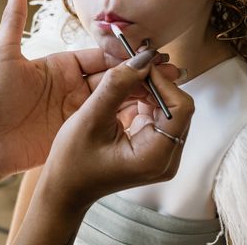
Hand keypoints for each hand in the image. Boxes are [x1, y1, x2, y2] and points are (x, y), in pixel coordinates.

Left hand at [0, 0, 170, 180]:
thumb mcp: (3, 57)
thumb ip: (13, 22)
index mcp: (63, 65)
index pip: (100, 55)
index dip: (124, 54)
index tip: (147, 53)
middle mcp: (75, 85)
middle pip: (114, 75)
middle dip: (140, 73)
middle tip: (168, 71)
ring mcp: (79, 108)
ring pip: (116, 97)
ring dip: (140, 93)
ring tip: (168, 91)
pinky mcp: (79, 130)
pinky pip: (108, 120)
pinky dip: (129, 117)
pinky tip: (150, 116)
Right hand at [36, 58, 194, 211]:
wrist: (65, 188)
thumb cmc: (73, 162)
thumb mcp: (90, 119)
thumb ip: (115, 86)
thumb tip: (140, 59)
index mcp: (155, 157)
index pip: (181, 108)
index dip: (163, 81)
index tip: (140, 65)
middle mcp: (166, 157)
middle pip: (177, 106)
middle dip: (155, 83)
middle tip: (130, 67)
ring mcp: (162, 153)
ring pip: (168, 107)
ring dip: (148, 88)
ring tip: (123, 79)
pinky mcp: (154, 146)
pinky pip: (157, 113)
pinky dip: (143, 98)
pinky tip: (123, 93)